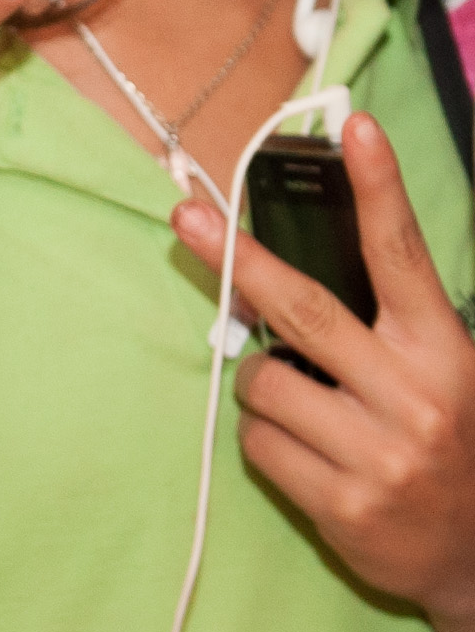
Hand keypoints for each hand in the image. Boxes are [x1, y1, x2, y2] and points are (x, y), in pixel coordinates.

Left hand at [173, 114, 474, 631]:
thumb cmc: (444, 442)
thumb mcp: (433, 373)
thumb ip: (372, 326)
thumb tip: (267, 276)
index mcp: (444, 352)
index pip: (404, 256)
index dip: (379, 189)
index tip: (355, 127)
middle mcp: (415, 397)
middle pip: (304, 308)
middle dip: (238, 258)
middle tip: (187, 214)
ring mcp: (379, 454)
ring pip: (263, 382)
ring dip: (265, 386)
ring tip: (313, 410)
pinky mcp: (341, 504)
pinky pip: (258, 443)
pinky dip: (269, 441)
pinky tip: (314, 458)